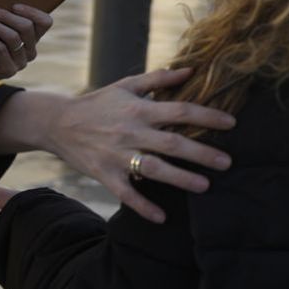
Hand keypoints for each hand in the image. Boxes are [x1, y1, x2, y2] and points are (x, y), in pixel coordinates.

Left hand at [0, 3, 52, 79]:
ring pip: (12, 37)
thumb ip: (4, 17)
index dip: (33, 12)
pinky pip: (1, 49)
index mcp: (34, 38)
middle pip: (26, 27)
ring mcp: (21, 62)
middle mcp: (31, 50)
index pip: (45, 22)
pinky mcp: (9, 70)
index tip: (14, 5)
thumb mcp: (0, 28)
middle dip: (5, 15)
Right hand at [28, 67, 234, 221]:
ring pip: (153, 169)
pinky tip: (162, 218)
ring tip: (205, 186)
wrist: (57, 123)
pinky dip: (143, 206)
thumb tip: (190, 70)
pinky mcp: (105, 175)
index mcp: (139, 109)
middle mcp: (131, 132)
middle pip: (172, 143)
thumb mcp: (127, 85)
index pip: (180, 111)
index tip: (231, 123)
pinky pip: (126, 194)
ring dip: (180, 178)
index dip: (207, 116)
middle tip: (228, 162)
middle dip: (201, 153)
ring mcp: (117, 155)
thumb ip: (159, 78)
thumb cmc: (98, 103)